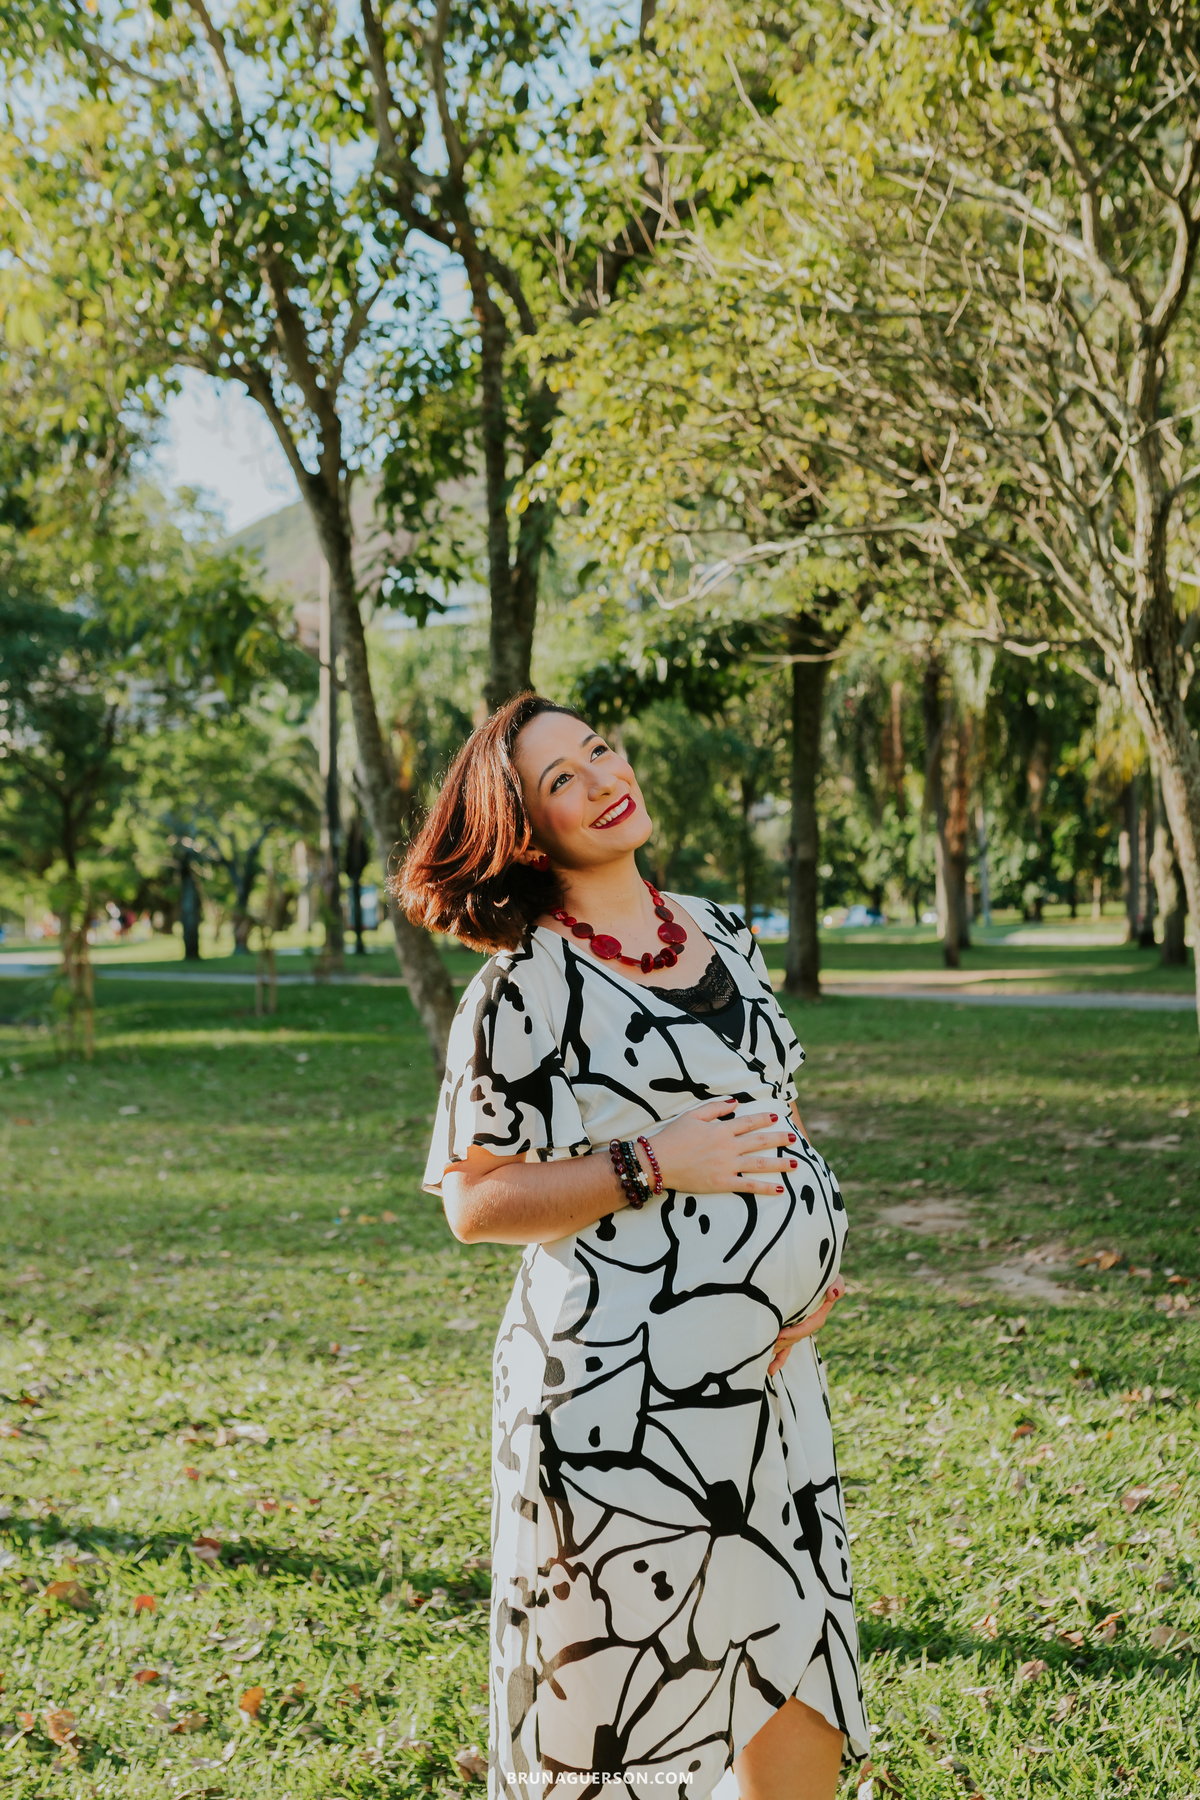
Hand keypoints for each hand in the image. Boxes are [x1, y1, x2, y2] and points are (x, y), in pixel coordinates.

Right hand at [646, 1098, 798, 1197]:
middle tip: (793, 1138)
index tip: (776, 1117)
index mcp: (721, 1130)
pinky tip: (780, 1189)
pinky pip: (748, 1186)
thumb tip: (735, 1102)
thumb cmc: (672, 1137)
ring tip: (796, 1163)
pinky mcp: (722, 1183)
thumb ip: (715, 1108)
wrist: (658, 1162)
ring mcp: (726, 1166)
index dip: (763, 1119)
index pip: (748, 1122)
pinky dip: (765, 1188)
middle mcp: (728, 1147)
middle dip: (778, 1139)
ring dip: (780, 1163)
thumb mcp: (692, 1116)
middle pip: (759, 1142)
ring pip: (759, 1164)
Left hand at [767, 1277, 845, 1376]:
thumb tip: (833, 1294)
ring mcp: (798, 1329)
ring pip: (787, 1343)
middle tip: (767, 1342)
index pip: (807, 1327)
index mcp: (818, 1316)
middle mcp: (808, 1325)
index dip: (795, 1332)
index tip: (781, 1334)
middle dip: (782, 1342)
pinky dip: (779, 1359)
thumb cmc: (824, 1277)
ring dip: (776, 1349)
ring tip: (762, 1352)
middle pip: (795, 1338)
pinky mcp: (789, 1331)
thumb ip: (837, 1285)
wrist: (810, 1276)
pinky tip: (770, 1370)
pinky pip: (785, 1348)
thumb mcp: (833, 1278)